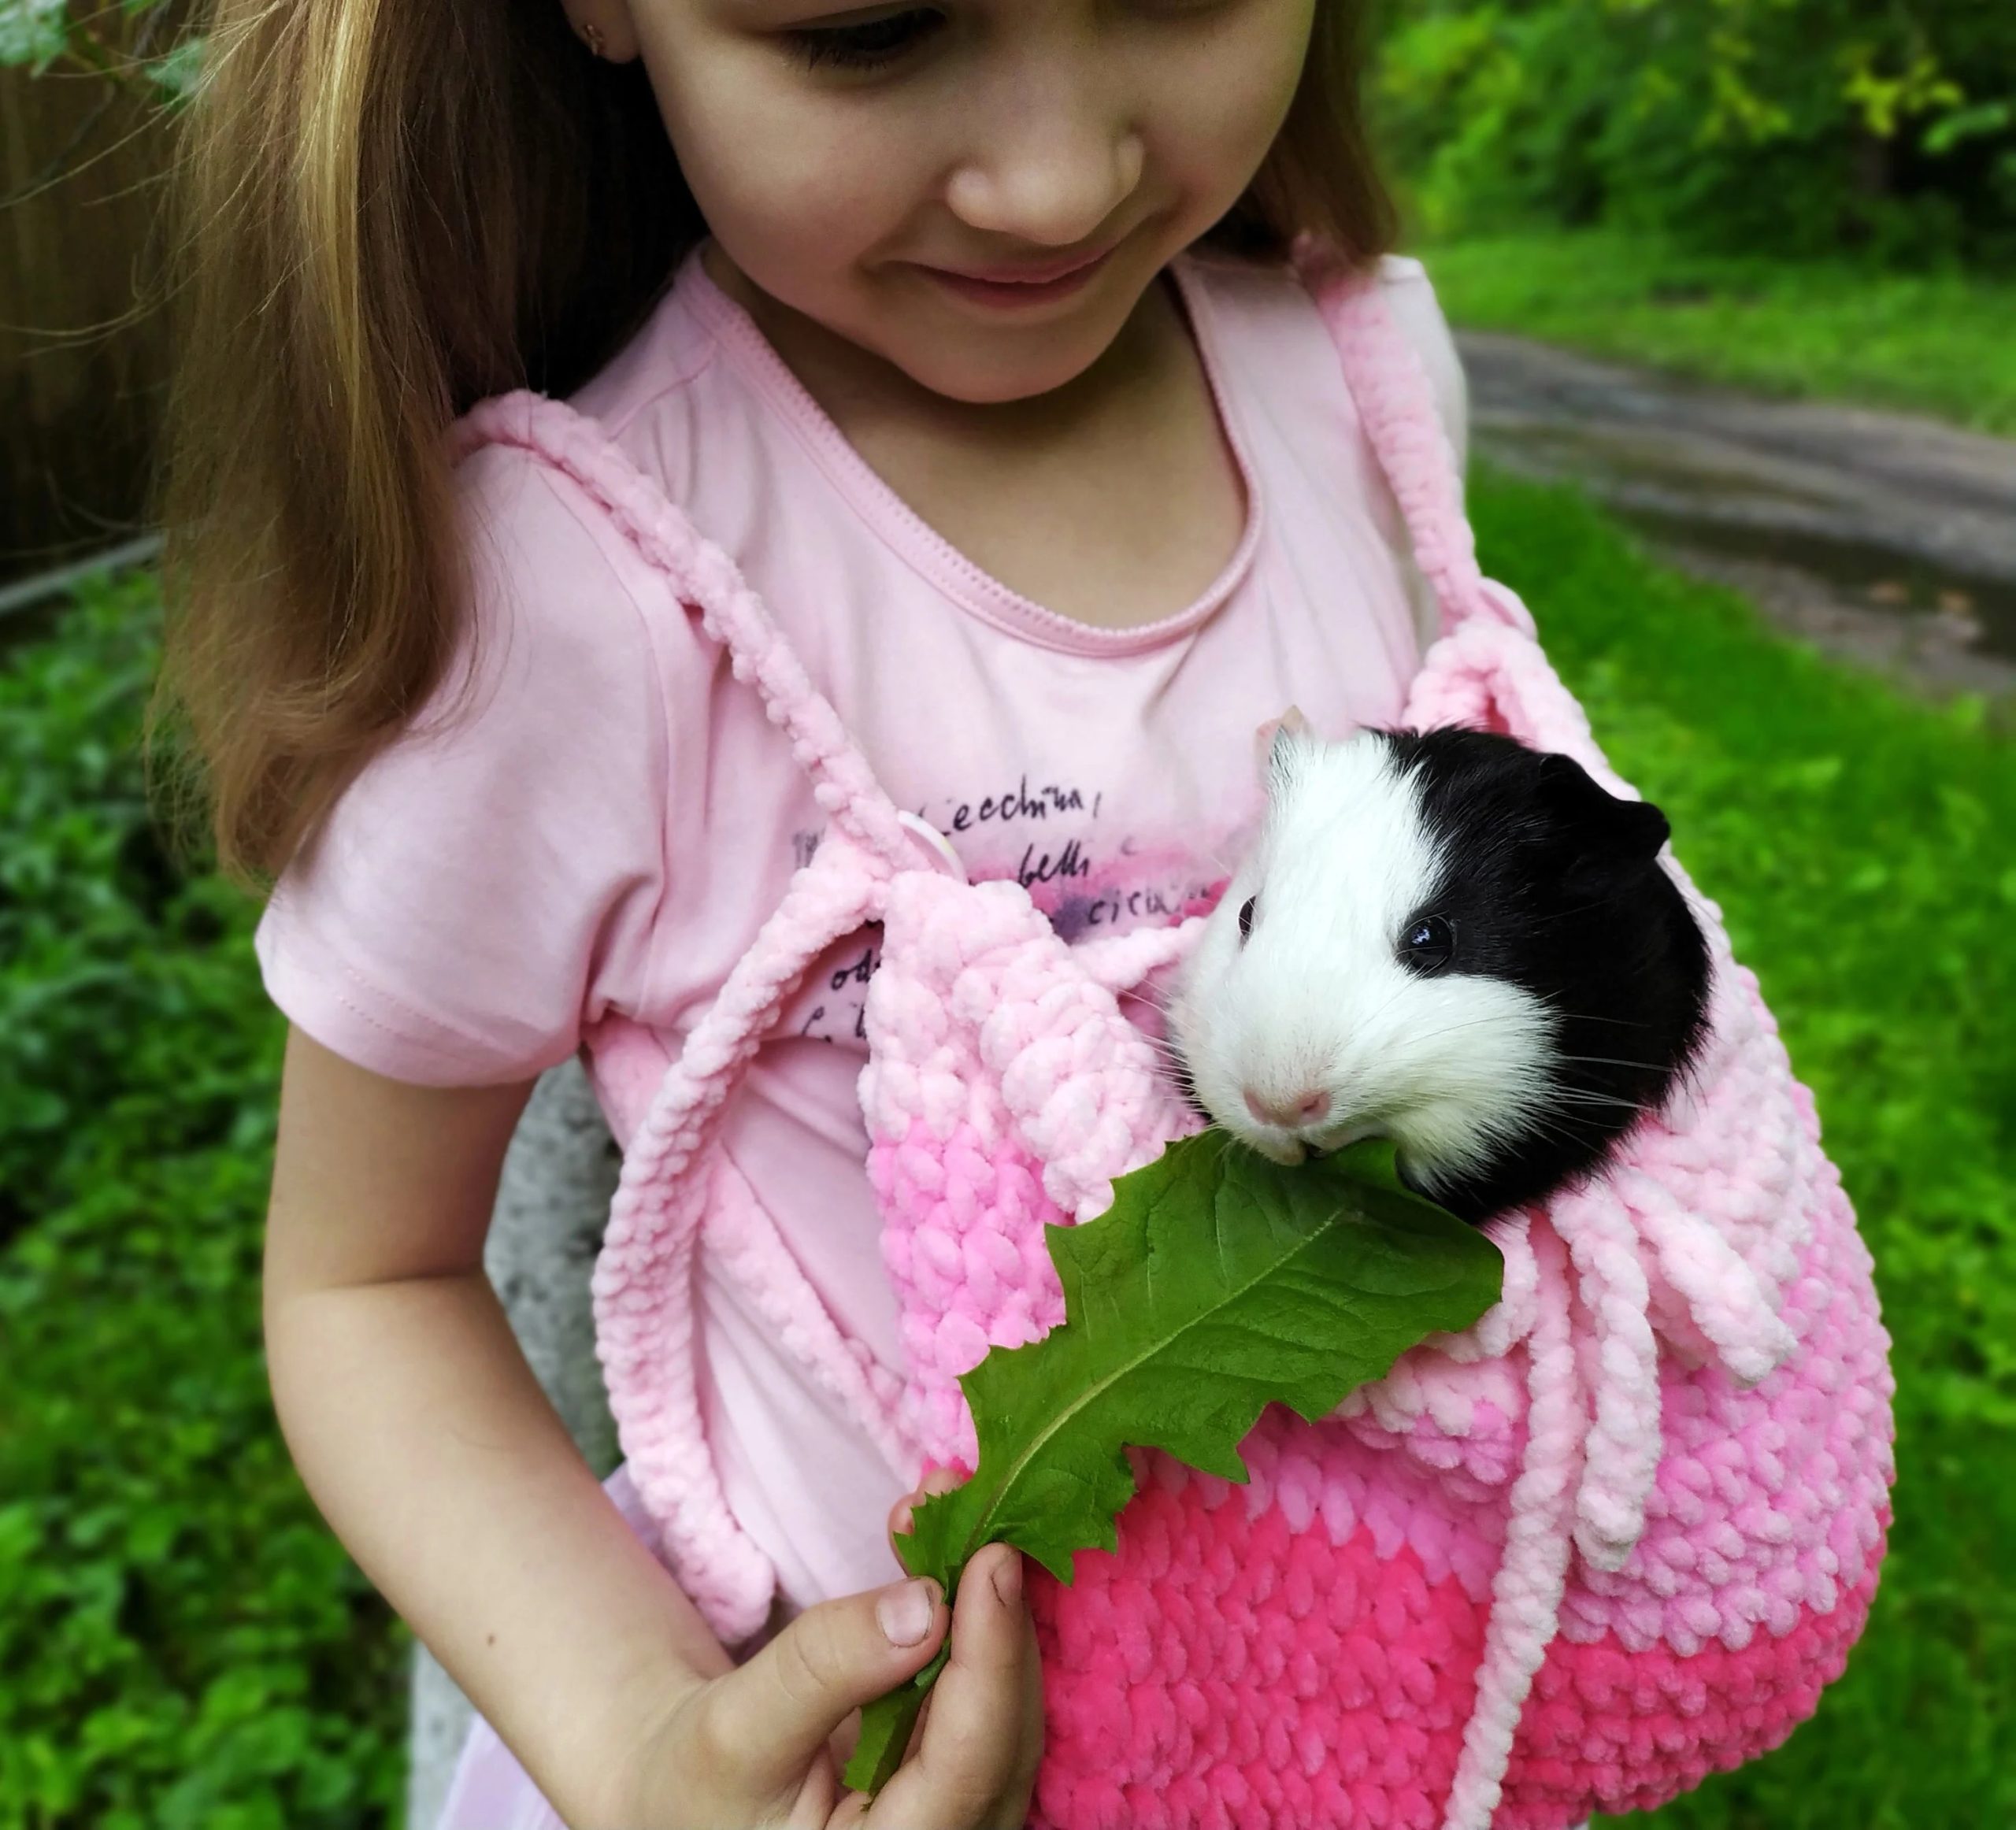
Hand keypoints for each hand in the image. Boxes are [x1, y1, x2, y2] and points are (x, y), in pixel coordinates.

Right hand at [609, 1468, 1043, 1827]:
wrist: (692, 1791)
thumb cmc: (702, 1779)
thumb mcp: (736, 1727)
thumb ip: (825, 1669)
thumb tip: (927, 1606)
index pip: (970, 1769)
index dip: (992, 1662)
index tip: (994, 1562)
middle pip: (1006, 1732)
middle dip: (992, 1612)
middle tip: (967, 1510)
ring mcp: (959, 1809)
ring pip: (1008, 1702)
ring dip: (985, 1600)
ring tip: (942, 1509)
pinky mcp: (957, 1763)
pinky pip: (987, 1688)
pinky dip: (971, 1612)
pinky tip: (943, 1549)